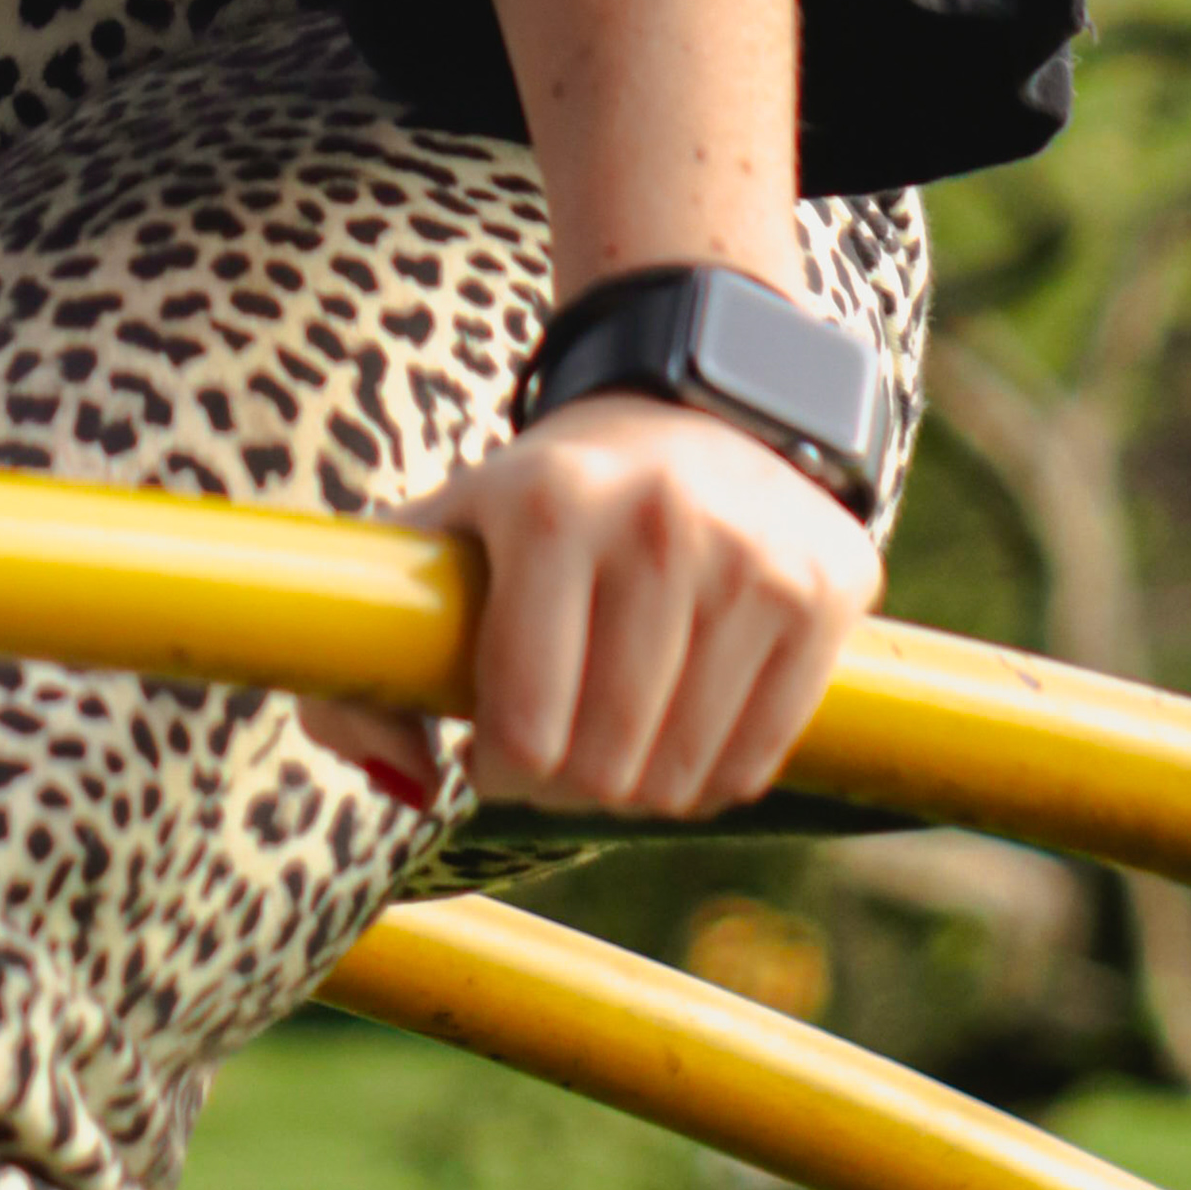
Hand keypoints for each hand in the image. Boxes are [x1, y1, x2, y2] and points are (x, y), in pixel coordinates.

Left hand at [303, 395, 878, 826]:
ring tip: (614, 729)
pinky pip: (758, 762)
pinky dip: (711, 774)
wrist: (696, 402)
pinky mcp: (827, 587)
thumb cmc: (545, 499)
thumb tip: (406, 784)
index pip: (524, 728)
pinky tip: (681, 720)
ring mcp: (754, 556)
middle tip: (555, 748)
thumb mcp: (442, 537)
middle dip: (566, 785)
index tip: (491, 747)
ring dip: (640, 787)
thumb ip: (363, 665)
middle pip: (606, 767)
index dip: (498, 769)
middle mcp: (660, 522)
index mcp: (550, 505)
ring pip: (684, 778)